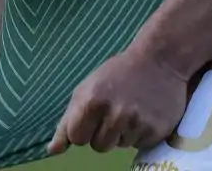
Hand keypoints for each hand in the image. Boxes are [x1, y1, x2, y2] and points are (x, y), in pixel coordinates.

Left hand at [48, 45, 191, 155]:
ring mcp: (137, 124)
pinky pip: (138, 145)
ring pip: (119, 146)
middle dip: (102, 133)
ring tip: (130, 110)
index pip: (76, 138)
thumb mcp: (86, 90)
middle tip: (113, 110)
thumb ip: (67, 122)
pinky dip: (139, 134)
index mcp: (92, 101)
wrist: (159, 61)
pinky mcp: (156, 131)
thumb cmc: (116, 74)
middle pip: (98, 146)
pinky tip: (143, 114)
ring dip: (121, 133)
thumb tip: (52, 151)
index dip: (82, 128)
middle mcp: (115, 114)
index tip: (91, 115)